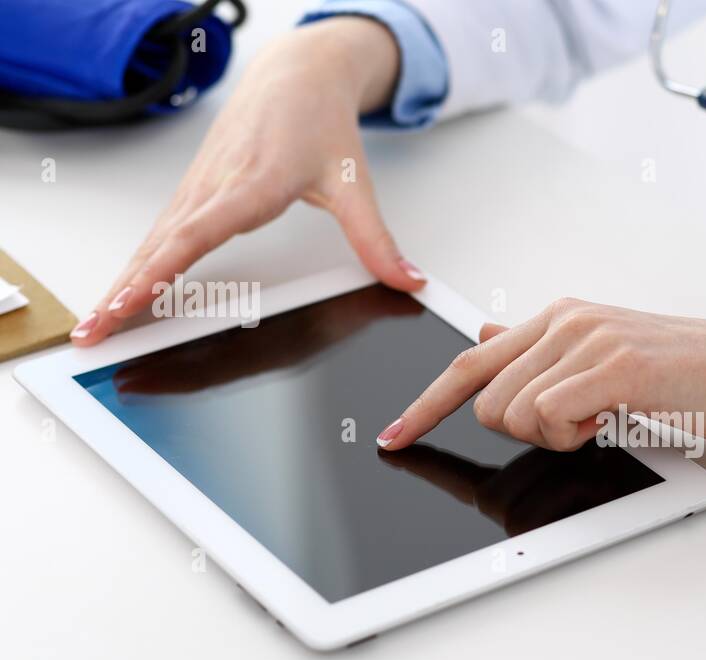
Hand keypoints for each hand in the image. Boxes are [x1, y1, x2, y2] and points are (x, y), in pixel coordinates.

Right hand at [71, 17, 424, 345]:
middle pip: (160, 247)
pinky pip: (159, 235)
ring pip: (152, 243)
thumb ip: (377, 239)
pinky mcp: (194, 191)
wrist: (297, 74)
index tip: (132, 301)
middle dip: (123, 292)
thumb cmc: (319, 122)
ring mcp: (199, 187)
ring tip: (95, 325)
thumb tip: (406, 280)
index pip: (197, 235)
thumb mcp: (354, 183)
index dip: (161, 272)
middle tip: (93, 334)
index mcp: (252, 184)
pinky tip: (123, 294)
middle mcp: (216, 185)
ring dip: (121, 283)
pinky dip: (136, 265)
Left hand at [375, 298, 705, 453]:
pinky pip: (550, 418)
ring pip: (513, 413)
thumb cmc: (691, 374)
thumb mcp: (604, 355)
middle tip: (574, 427)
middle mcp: (567, 320)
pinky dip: (574, 435)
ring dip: (553, 436)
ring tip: (603, 419)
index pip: (470, 361)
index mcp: (562, 316)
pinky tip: (611, 419)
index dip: (427, 403)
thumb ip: (541, 350)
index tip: (397, 435)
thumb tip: (484, 333)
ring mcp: (588, 340)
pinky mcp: (612, 367)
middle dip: (518, 431)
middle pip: (485, 396)